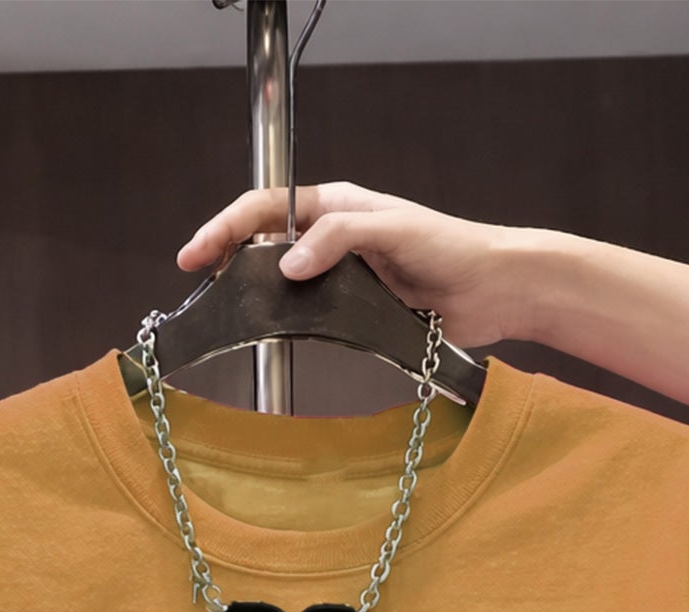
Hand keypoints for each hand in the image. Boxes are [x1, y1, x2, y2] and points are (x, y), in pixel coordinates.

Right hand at [176, 182, 522, 350]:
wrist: (492, 290)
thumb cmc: (451, 247)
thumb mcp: (390, 229)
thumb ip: (337, 237)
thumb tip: (287, 263)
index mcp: (335, 206)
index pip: (265, 208)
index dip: (226, 227)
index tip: (196, 254)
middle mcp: (332, 237)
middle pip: (264, 241)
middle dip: (226, 256)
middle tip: (198, 279)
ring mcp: (341, 275)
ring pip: (282, 280)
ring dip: (252, 290)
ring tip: (223, 305)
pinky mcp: (355, 310)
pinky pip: (310, 313)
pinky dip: (285, 319)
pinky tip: (270, 329)